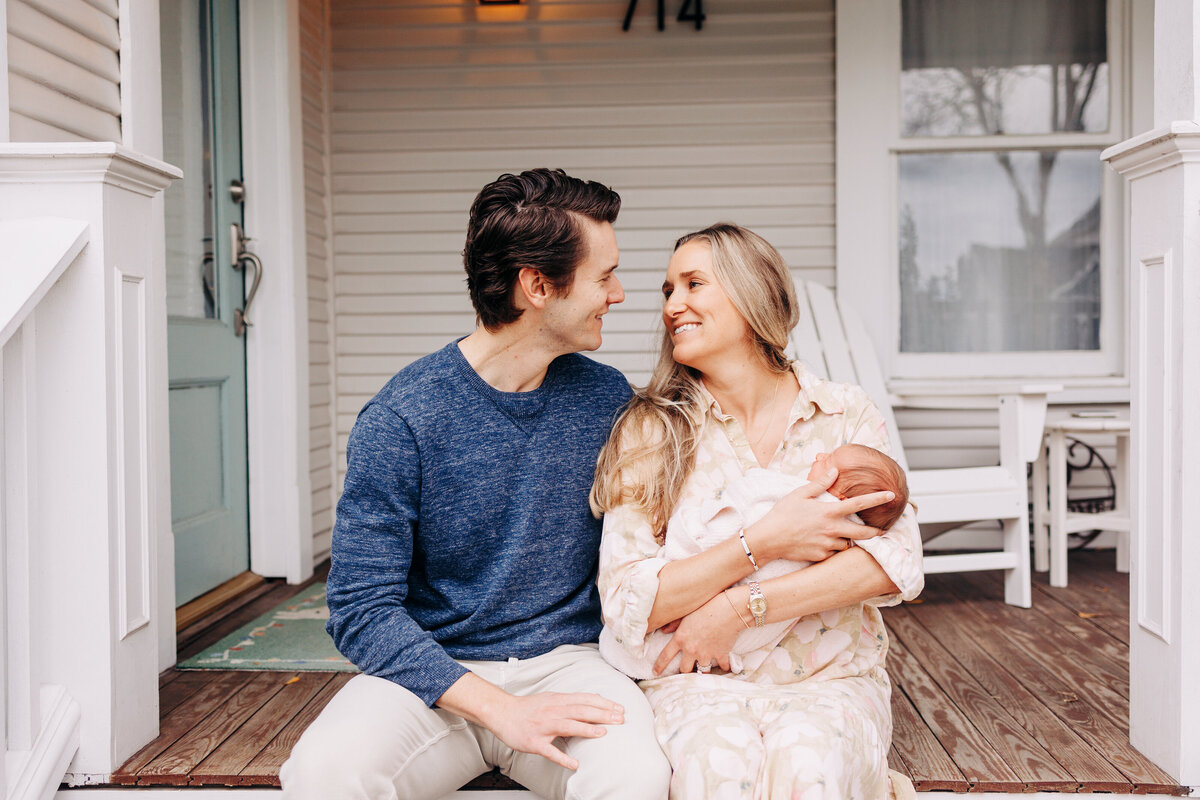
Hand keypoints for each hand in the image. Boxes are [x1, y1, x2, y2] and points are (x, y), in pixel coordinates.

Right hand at [485, 691, 625, 770]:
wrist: (502, 713)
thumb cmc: (528, 707)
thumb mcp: (552, 697)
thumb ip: (573, 699)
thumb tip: (597, 697)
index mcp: (558, 700)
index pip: (585, 700)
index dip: (604, 703)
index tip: (620, 708)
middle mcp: (552, 711)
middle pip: (581, 711)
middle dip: (602, 714)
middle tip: (620, 719)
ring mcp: (543, 727)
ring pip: (568, 726)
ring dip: (586, 729)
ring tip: (603, 733)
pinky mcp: (534, 742)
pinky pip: (550, 751)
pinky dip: (563, 758)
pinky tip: (575, 764)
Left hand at [653, 593, 740, 674]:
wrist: (728, 610)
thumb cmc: (706, 607)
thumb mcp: (686, 613)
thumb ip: (673, 623)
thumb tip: (663, 630)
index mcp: (680, 639)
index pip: (665, 656)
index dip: (659, 666)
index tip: (655, 672)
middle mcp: (691, 649)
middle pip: (684, 669)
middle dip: (685, 671)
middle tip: (686, 670)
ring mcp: (706, 654)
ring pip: (702, 671)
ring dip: (703, 671)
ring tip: (704, 670)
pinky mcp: (721, 655)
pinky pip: (723, 666)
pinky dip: (725, 666)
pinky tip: (726, 666)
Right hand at [748, 468, 891, 562]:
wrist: (768, 540)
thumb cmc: (782, 514)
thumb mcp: (799, 494)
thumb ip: (820, 483)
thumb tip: (834, 471)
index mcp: (828, 511)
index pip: (859, 504)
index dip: (877, 499)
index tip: (891, 495)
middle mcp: (832, 529)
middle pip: (864, 533)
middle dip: (875, 532)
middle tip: (880, 531)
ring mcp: (828, 545)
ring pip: (847, 544)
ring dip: (847, 539)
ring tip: (837, 535)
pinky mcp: (821, 556)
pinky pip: (834, 553)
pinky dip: (833, 548)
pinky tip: (822, 543)